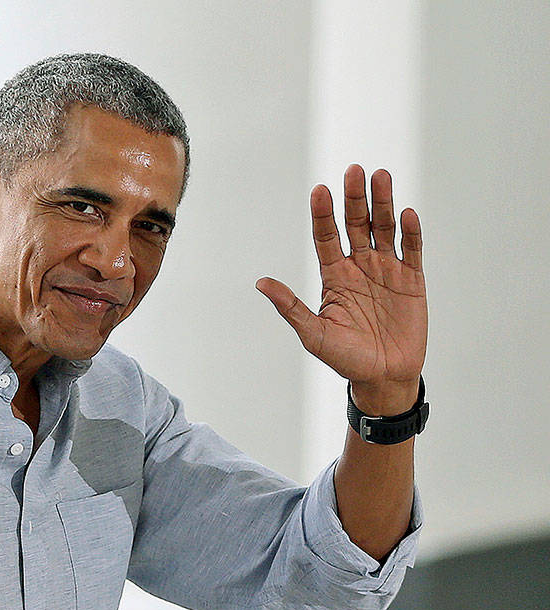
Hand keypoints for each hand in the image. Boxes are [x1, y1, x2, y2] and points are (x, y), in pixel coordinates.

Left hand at [256, 165, 426, 413]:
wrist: (383, 376)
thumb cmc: (344, 358)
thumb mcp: (313, 333)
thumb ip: (290, 307)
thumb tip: (260, 283)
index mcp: (334, 275)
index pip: (326, 237)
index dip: (323, 214)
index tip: (319, 190)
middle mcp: (359, 266)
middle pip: (355, 224)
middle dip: (354, 198)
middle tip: (353, 170)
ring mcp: (386, 270)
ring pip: (384, 228)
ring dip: (383, 203)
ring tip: (381, 176)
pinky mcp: (412, 279)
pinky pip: (412, 250)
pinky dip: (410, 232)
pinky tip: (406, 214)